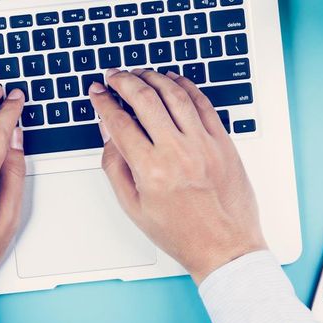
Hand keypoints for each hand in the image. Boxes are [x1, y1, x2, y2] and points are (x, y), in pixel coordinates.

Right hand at [89, 69, 267, 284]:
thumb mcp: (134, 206)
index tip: (98, 92)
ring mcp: (203, 145)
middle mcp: (178, 153)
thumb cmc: (181, 233)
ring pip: (175, 94)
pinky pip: (203, 104)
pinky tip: (174, 81)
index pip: (120, 122)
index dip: (104, 102)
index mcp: (151, 171)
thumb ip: (115, 166)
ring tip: (141, 74)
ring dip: (154, 78)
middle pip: (145, 99)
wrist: (224, 247)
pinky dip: (186, 87)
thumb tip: (108, 132)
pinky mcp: (223, 143)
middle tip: (115, 76)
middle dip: (125, 81)